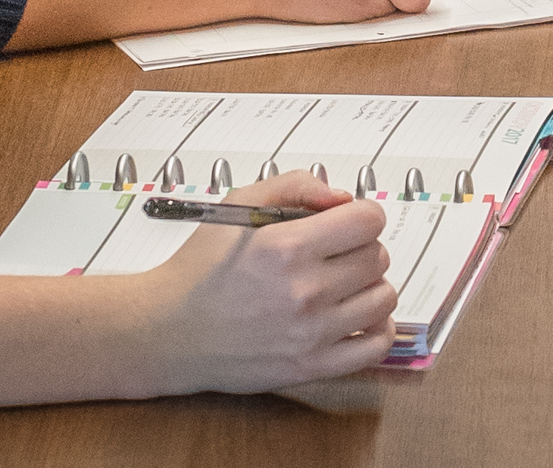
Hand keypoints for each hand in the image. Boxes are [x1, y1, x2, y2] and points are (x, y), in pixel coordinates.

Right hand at [150, 174, 397, 393]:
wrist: (168, 331)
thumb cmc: (200, 268)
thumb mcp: (237, 206)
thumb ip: (295, 186)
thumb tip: (342, 196)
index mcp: (286, 247)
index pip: (368, 220)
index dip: (361, 214)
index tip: (347, 221)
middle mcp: (304, 291)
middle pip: (377, 256)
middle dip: (362, 247)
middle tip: (337, 253)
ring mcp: (311, 333)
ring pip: (383, 298)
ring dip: (371, 285)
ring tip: (345, 284)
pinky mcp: (311, 367)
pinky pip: (374, 347)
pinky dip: (377, 329)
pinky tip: (358, 317)